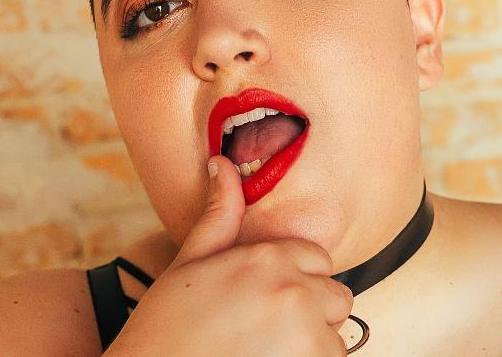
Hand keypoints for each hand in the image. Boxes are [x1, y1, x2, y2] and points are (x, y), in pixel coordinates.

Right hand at [105, 155, 353, 355]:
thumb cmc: (165, 326)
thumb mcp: (190, 263)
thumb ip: (219, 215)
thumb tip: (221, 164)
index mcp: (268, 257)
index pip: (318, 260)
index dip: (296, 281)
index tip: (267, 301)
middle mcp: (293, 290)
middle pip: (336, 298)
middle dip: (311, 313)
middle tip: (265, 330)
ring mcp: (305, 332)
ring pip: (336, 337)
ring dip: (312, 345)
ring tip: (266, 350)